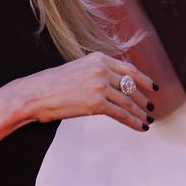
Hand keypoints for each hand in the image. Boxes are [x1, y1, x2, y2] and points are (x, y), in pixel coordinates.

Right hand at [17, 51, 156, 130]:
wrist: (33, 95)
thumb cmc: (49, 85)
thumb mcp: (76, 70)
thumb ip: (95, 73)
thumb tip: (112, 84)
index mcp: (97, 58)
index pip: (128, 68)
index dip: (143, 79)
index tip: (152, 87)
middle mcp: (101, 69)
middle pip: (131, 85)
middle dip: (143, 99)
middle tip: (150, 107)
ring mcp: (99, 86)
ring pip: (128, 101)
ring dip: (140, 113)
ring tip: (147, 120)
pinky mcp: (96, 104)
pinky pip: (121, 114)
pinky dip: (133, 122)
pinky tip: (140, 127)